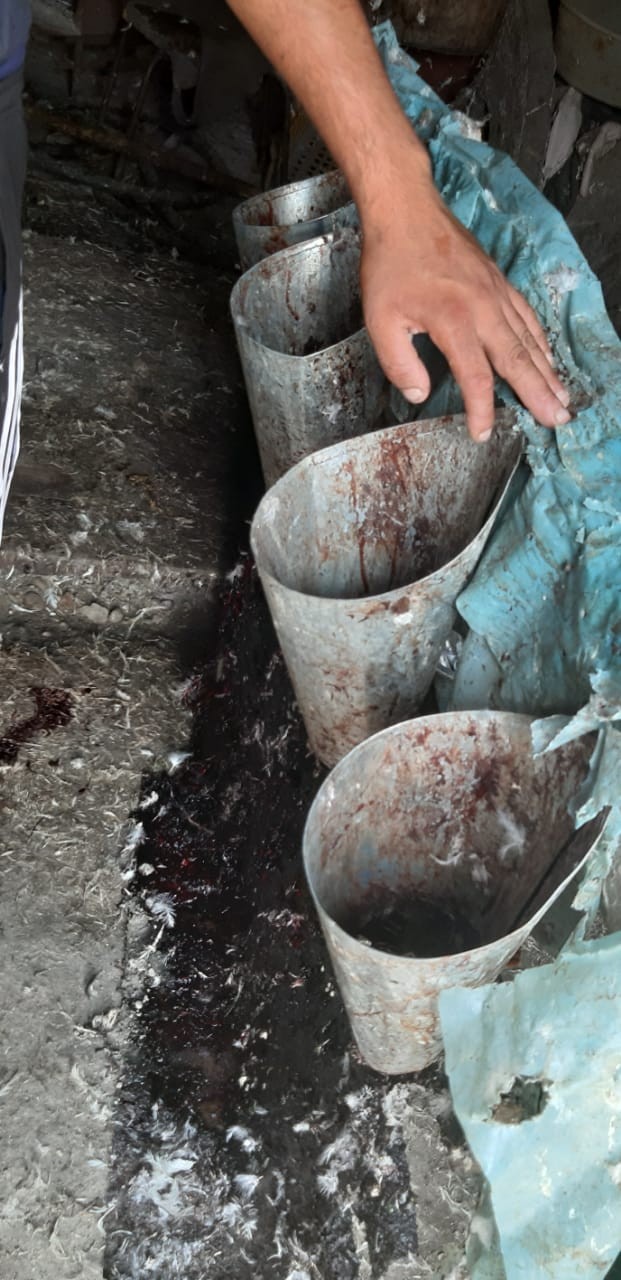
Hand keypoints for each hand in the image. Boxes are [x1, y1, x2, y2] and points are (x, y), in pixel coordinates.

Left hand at [360, 186, 569, 441]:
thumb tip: (420, 394)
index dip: (482, 410)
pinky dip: (541, 341)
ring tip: (562, 399)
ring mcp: (496, 293)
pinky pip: (527, 317)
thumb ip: (399, 363)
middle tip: (557, 421)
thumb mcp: (379, 320)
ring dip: (548, 372)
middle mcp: (483, 308)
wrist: (406, 211)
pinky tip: (548, 358)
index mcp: (454, 321)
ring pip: (529, 339)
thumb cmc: (389, 265)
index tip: (482, 434)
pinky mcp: (500, 282)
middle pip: (518, 360)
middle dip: (539, 395)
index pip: (477, 376)